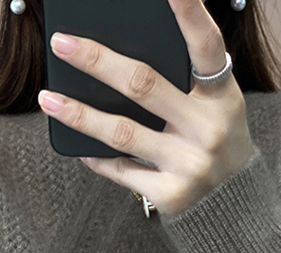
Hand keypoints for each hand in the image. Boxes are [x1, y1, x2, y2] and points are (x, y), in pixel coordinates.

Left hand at [37, 0, 256, 218]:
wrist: (233, 205)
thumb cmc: (212, 138)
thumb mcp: (215, 104)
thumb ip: (183, 80)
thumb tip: (118, 56)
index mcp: (221, 96)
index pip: (206, 46)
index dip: (189, 14)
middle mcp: (208, 128)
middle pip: (143, 85)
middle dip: (97, 61)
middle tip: (62, 43)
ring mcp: (189, 164)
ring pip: (122, 132)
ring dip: (79, 114)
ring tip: (47, 99)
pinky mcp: (170, 195)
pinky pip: (121, 170)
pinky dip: (96, 157)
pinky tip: (77, 145)